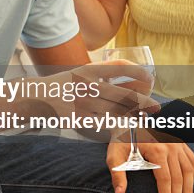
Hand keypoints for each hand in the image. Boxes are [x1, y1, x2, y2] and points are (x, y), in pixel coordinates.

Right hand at [33, 62, 158, 120]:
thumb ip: (104, 70)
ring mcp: (85, 103)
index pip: (122, 68)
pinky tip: (125, 124)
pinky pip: (106, 123)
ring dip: (134, 115)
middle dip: (145, 102)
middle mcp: (89, 85)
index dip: (140, 73)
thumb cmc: (63, 84)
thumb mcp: (81, 70)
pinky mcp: (80, 119)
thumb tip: (131, 69)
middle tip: (156, 106)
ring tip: (143, 116)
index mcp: (89, 70)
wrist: (37, 98)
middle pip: (125, 95)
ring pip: (118, 111)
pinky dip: (118, 124)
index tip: (150, 79)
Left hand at [107, 135, 193, 192]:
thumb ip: (117, 175)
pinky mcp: (180, 143)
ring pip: (189, 170)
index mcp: (155, 149)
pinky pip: (193, 160)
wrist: (128, 120)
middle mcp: (170, 145)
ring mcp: (177, 143)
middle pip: (179, 176)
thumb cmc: (121, 139)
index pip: (165, 178)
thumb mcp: (114, 155)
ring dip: (189, 189)